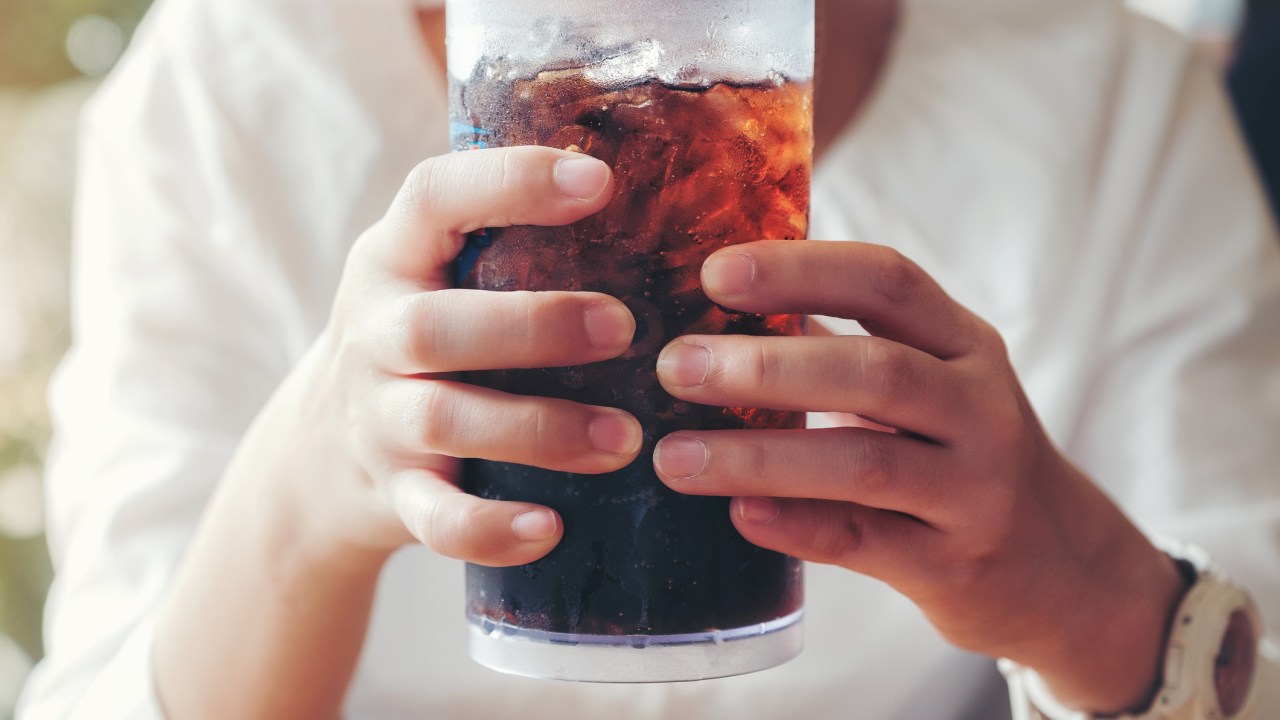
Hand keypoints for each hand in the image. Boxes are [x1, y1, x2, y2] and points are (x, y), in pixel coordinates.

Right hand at [280, 146, 641, 567]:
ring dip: (538, 429)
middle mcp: (377, 333)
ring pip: (443, 420)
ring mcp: (379, 417)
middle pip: (434, 326)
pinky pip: (433, 518)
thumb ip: (505, 238)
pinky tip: (549, 529)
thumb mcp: (434, 273)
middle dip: (533, 326)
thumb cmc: (421, 338)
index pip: (433, 197)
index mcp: (393, 257)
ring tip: (624, 440)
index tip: (600, 181)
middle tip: (624, 328)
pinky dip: (488, 528)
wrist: (320, 453)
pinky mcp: (393, 493)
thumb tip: (662, 197)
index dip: (511, 182)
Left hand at [651, 240, 1185, 713]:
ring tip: (675, 457)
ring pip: (866, 462)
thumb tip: (722, 312)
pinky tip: (738, 515)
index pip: (887, 282)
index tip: (714, 273)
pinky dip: (799, 526)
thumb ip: (844, 346)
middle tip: (677, 366)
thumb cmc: (963, 455)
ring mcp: (975, 490)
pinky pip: (867, 543)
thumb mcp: (930, 383)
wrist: (1064, 569)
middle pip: (875, 370)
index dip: (800, 270)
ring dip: (761, 456)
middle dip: (767, 367)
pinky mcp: (954, 565)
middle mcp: (981, 408)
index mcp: (964, 345)